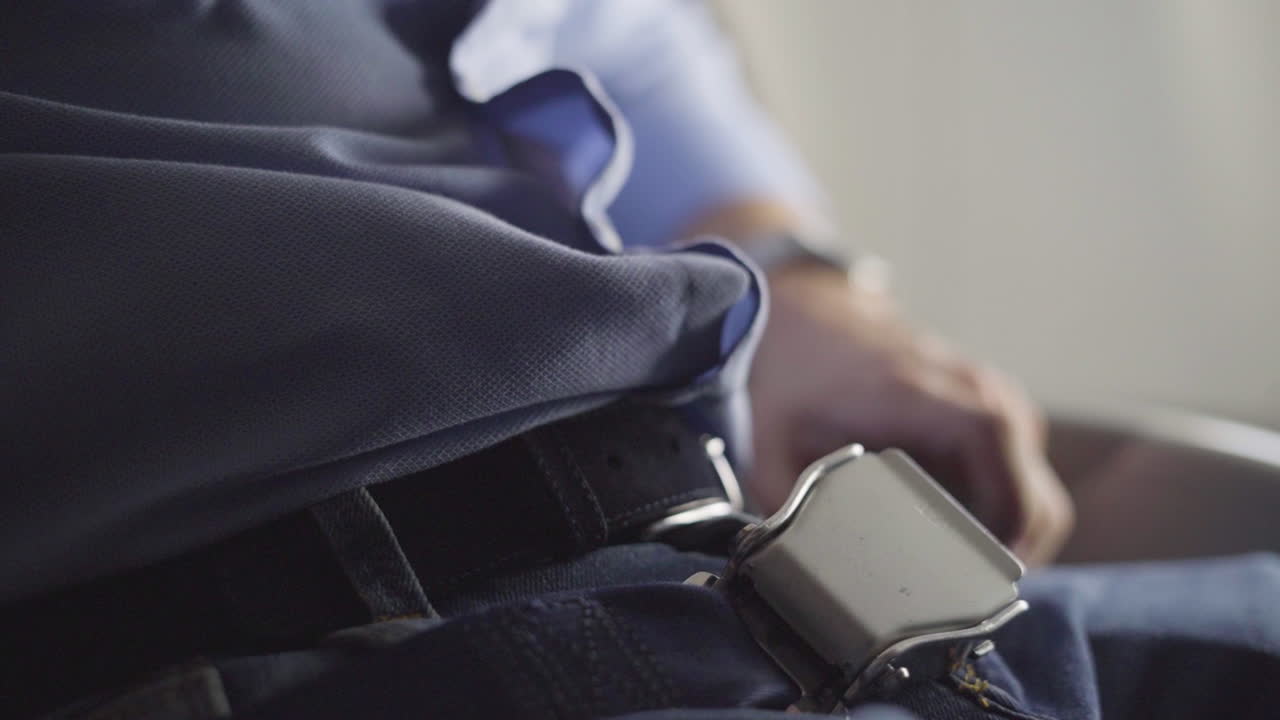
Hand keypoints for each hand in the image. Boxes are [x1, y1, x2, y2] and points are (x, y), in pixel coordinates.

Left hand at [747, 261, 1073, 565]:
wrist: (808, 318)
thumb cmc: (794, 381)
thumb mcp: (773, 445)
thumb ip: (790, 506)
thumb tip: (799, 563)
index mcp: (919, 394)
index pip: (994, 441)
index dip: (1006, 513)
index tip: (990, 569)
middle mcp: (971, 389)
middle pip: (1035, 489)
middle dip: (1014, 550)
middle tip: (969, 594)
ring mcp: (991, 396)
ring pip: (1036, 489)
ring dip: (1011, 534)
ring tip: (960, 568)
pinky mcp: (995, 408)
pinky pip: (1021, 474)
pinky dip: (1004, 510)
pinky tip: (959, 533)